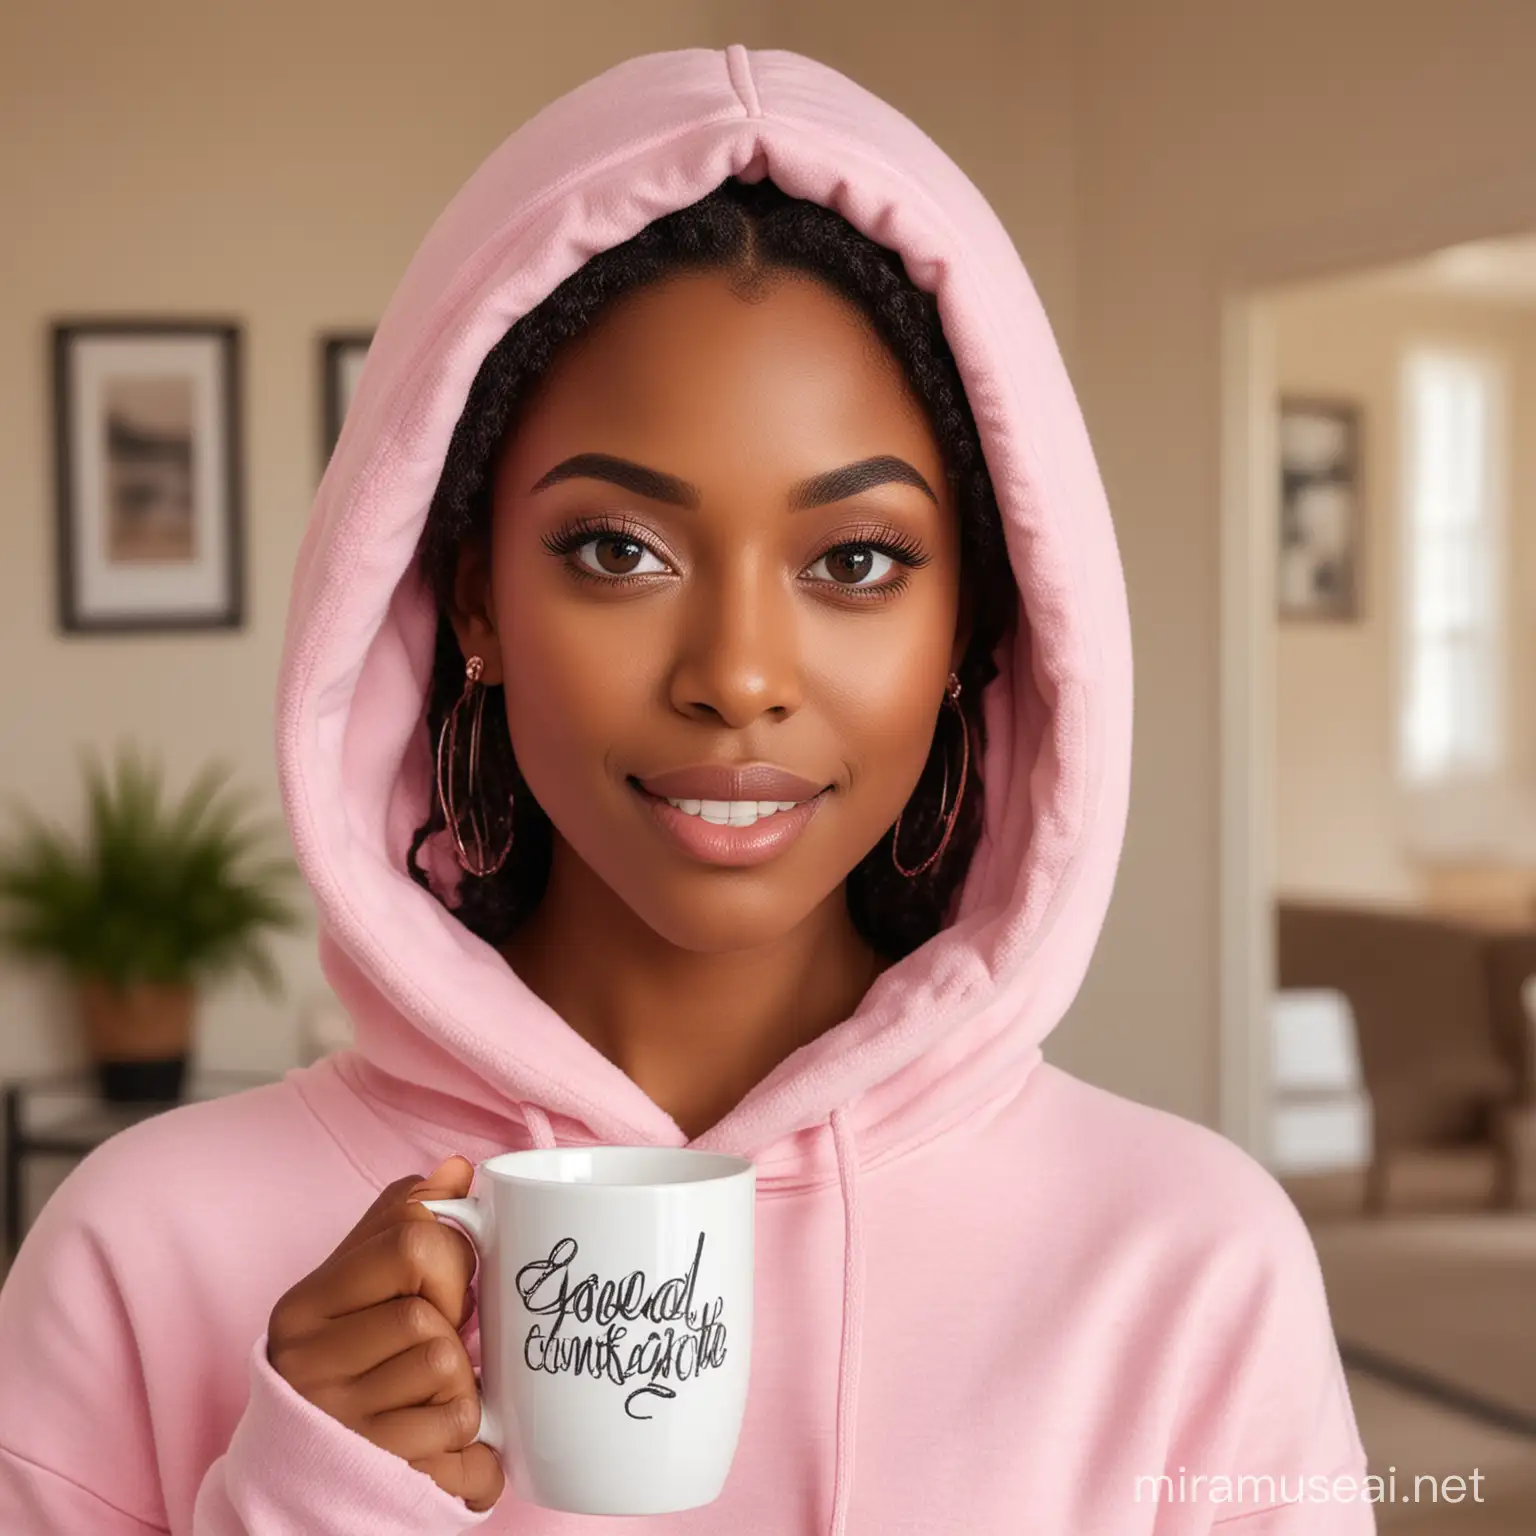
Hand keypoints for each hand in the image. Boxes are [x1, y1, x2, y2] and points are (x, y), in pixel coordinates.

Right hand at [266, 1155, 503, 1512]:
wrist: (311, 1480)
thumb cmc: (351, 1366)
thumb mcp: (362, 1289)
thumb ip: (404, 1222)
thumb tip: (457, 1169)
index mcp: (302, 1306)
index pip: (411, 1236)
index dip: (449, 1258)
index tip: (439, 1287)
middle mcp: (303, 1364)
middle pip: (428, 1313)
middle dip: (451, 1325)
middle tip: (436, 1341)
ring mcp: (332, 1420)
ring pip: (445, 1366)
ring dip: (458, 1383)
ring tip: (427, 1393)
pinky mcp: (371, 1469)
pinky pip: (456, 1426)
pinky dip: (464, 1431)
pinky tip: (432, 1431)